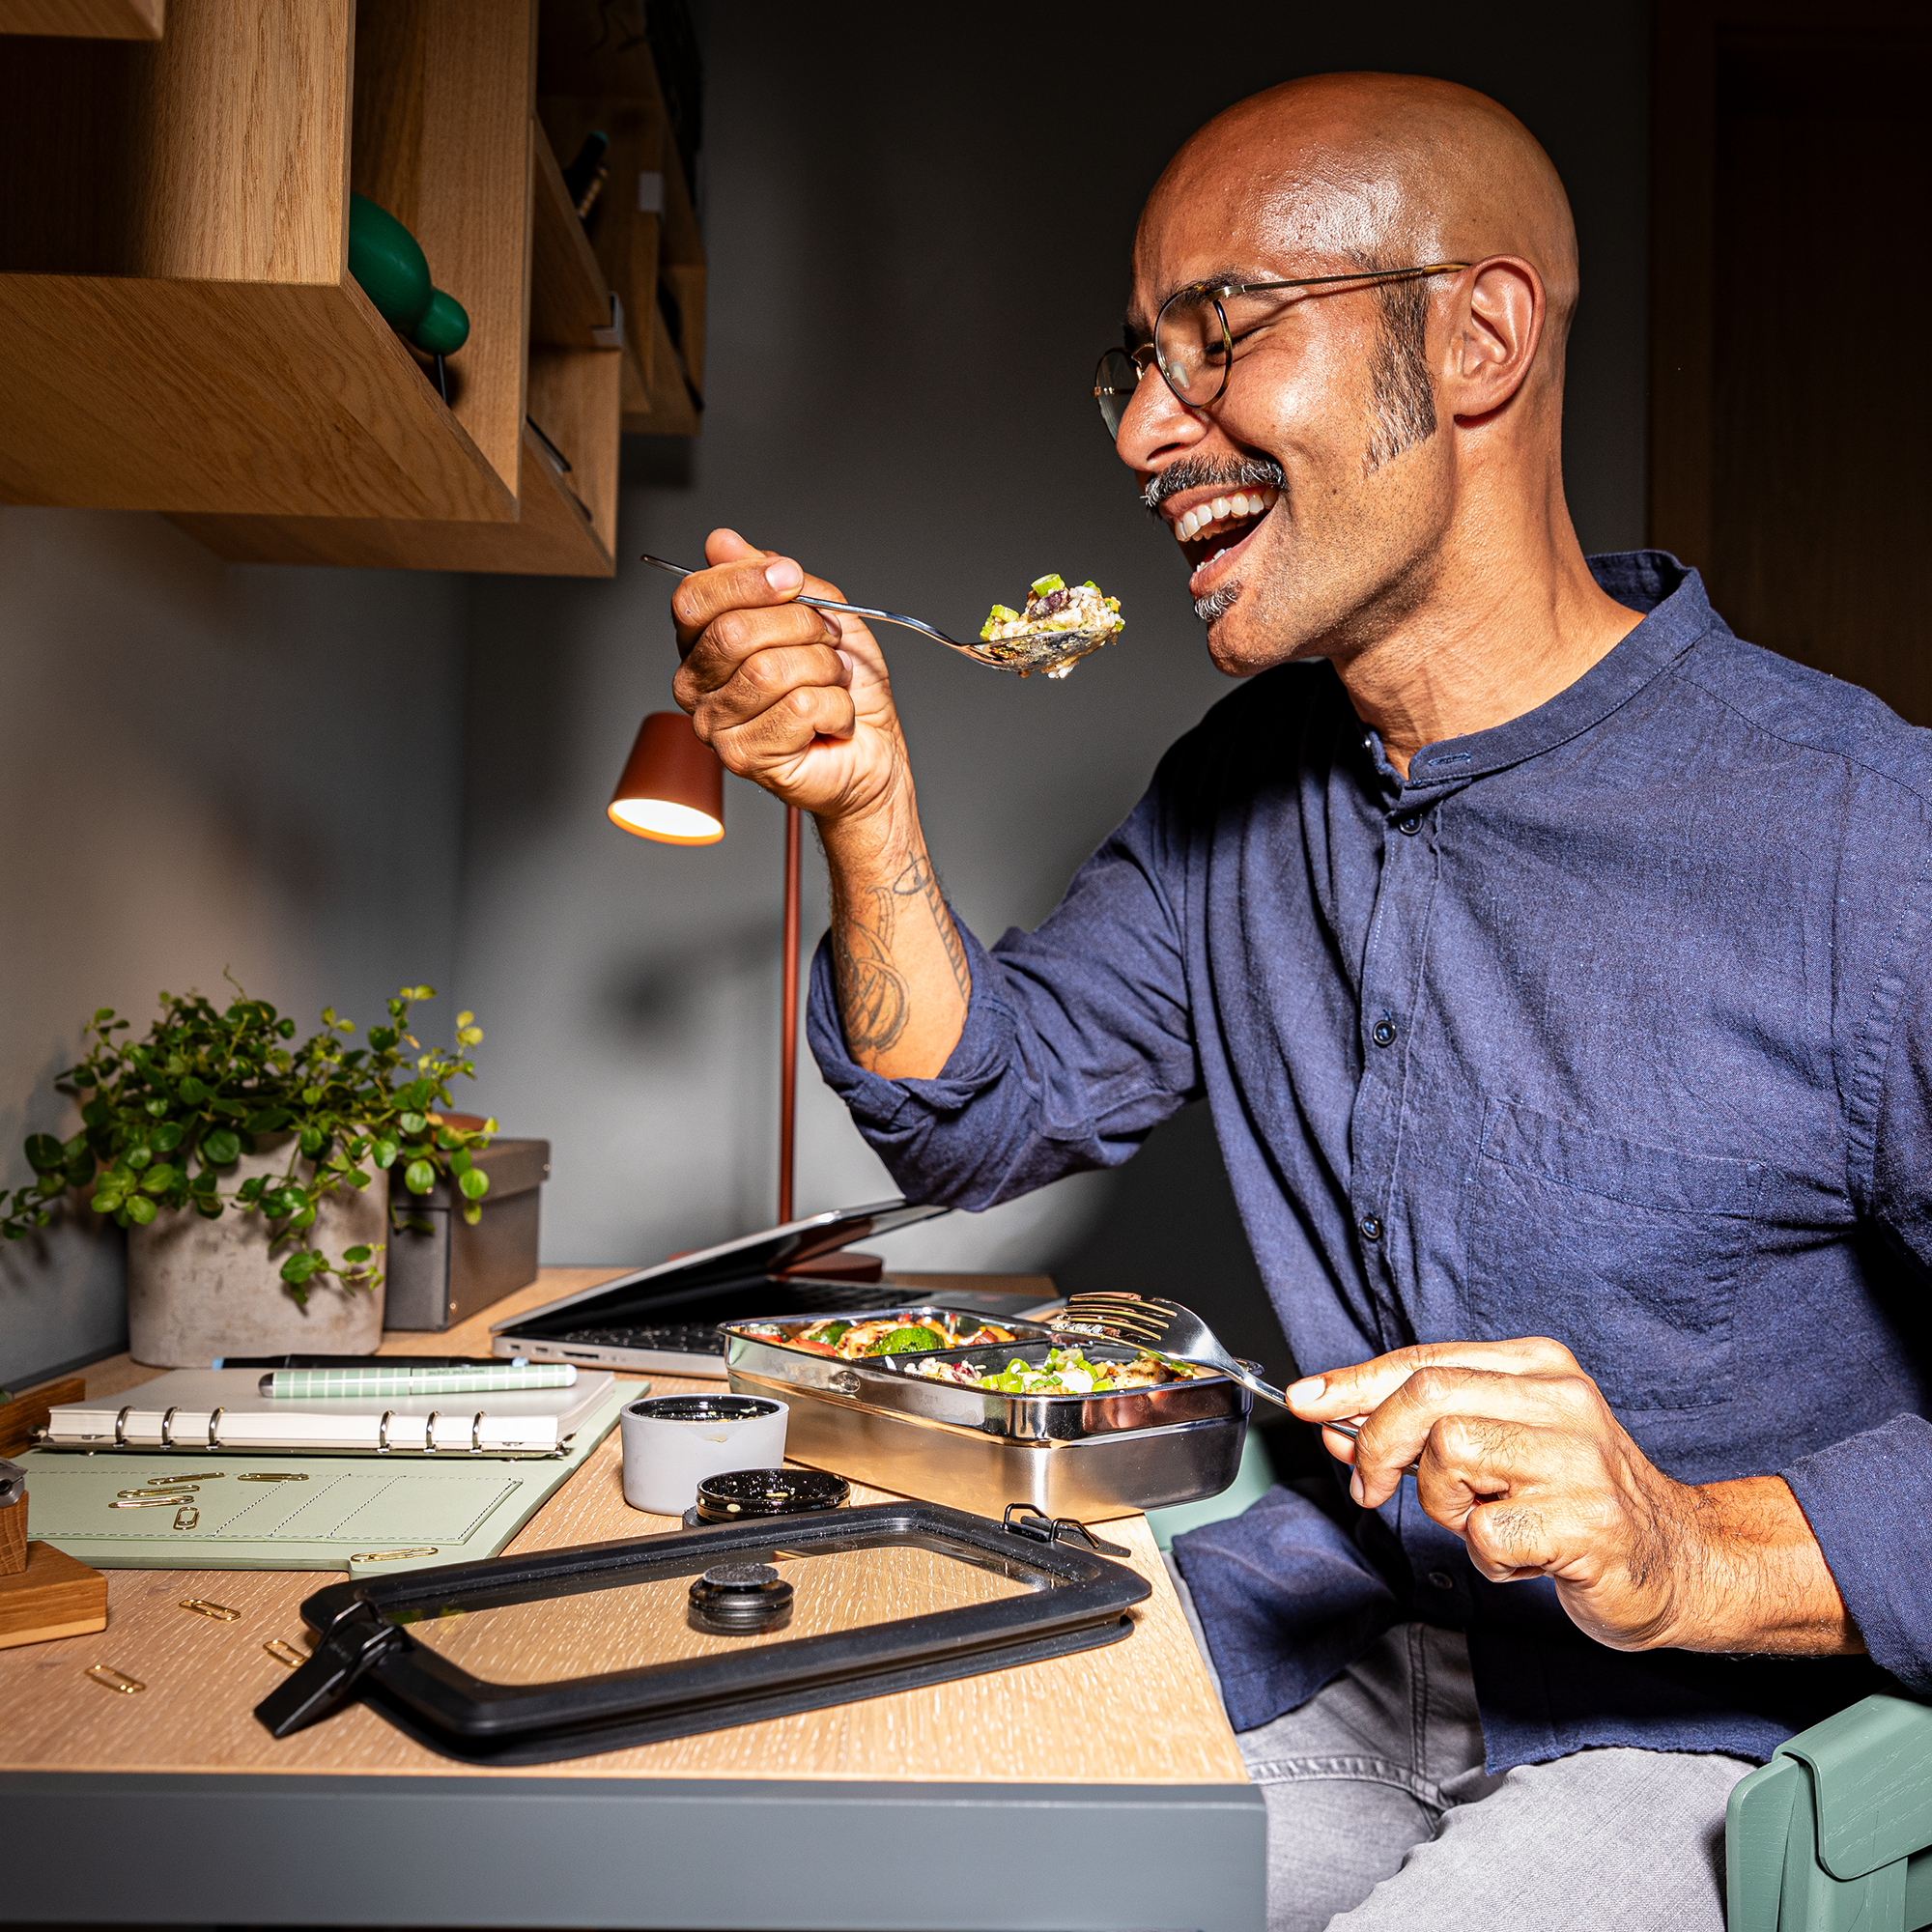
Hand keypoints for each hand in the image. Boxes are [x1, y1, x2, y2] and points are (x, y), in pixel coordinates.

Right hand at [670, 528, 909, 829]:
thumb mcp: (817, 610)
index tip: (791, 578)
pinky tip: (832, 720)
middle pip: (732, 632)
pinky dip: (835, 707)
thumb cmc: (842, 685)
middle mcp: (696, 684)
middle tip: (828, 642)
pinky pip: (798, 709)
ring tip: (833, 683)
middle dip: (800, 627)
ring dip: (823, 670)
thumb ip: (769, 576)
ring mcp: (715, 724)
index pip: (694, 598)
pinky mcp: (744, 757)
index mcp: (702, 642)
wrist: (872, 749)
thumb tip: (721, 542)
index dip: (746, 580)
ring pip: (769, 671)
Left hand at [1289, 1336, 1861, 1655]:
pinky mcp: (1591, 1523)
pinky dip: (1486, 1558)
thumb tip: (1332, 1422)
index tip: (1302, 1403)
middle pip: (1427, 1400)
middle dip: (1377, 1446)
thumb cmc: (1574, 1501)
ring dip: (1444, 1507)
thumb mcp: (1496, 1445)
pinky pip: (1487, 1534)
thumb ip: (1418, 1429)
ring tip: (1484, 1521)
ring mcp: (1581, 1460)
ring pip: (1450, 1459)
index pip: (1422, 1362)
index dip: (1352, 1383)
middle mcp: (1563, 1400)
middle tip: (1371, 1488)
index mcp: (1538, 1367)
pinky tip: (1521, 1557)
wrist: (1677, 1562)